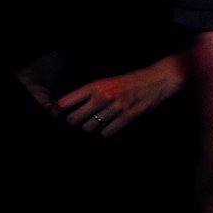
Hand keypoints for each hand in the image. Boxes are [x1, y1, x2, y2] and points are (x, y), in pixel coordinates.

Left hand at [57, 53, 188, 136]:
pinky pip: (107, 132)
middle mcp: (104, 96)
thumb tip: (70, 106)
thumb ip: (91, 93)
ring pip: (90, 127)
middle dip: (75, 121)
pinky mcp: (128, 116)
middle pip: (75, 118)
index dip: (58, 111)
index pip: (67, 101)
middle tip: (78, 120)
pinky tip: (109, 126)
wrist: (156, 80)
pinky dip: (106, 131)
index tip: (57, 115)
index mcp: (96, 86)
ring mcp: (116, 107)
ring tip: (97, 122)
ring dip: (91, 127)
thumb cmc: (130, 81)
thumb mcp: (108, 82)